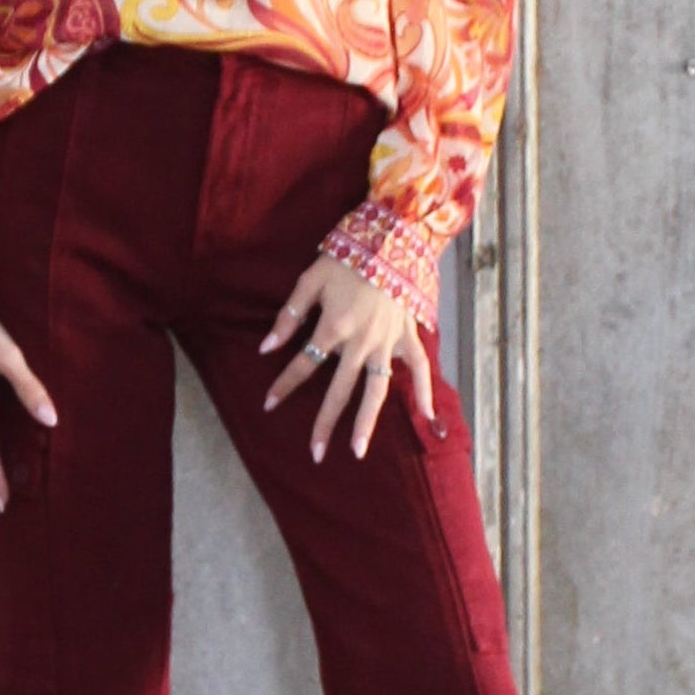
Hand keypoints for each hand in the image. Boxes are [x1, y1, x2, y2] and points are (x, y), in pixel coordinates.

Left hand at [259, 255, 432, 460]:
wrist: (391, 240)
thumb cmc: (346, 258)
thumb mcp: (309, 280)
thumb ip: (289, 316)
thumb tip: (265, 348)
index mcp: (333, 328)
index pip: (303, 364)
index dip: (283, 385)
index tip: (268, 404)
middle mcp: (360, 343)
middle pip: (339, 391)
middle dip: (325, 424)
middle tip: (314, 454)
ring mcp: (387, 344)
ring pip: (376, 391)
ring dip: (367, 422)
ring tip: (358, 450)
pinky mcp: (408, 337)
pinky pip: (419, 369)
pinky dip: (426, 392)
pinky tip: (428, 418)